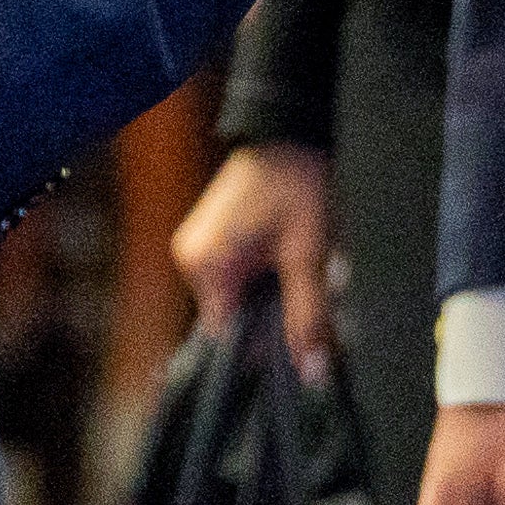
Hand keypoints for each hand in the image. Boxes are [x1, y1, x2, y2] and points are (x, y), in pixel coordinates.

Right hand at [174, 140, 338, 378]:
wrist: (285, 135)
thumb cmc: (296, 186)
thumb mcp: (308, 257)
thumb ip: (307, 316)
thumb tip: (312, 369)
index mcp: (209, 267)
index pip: (227, 338)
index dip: (264, 344)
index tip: (294, 331)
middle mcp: (192, 259)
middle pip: (232, 318)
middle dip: (271, 313)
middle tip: (306, 286)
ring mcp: (196, 247)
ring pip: (234, 298)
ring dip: (266, 293)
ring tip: (294, 262)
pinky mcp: (207, 238)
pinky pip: (231, 276)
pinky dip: (257, 275)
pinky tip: (280, 253)